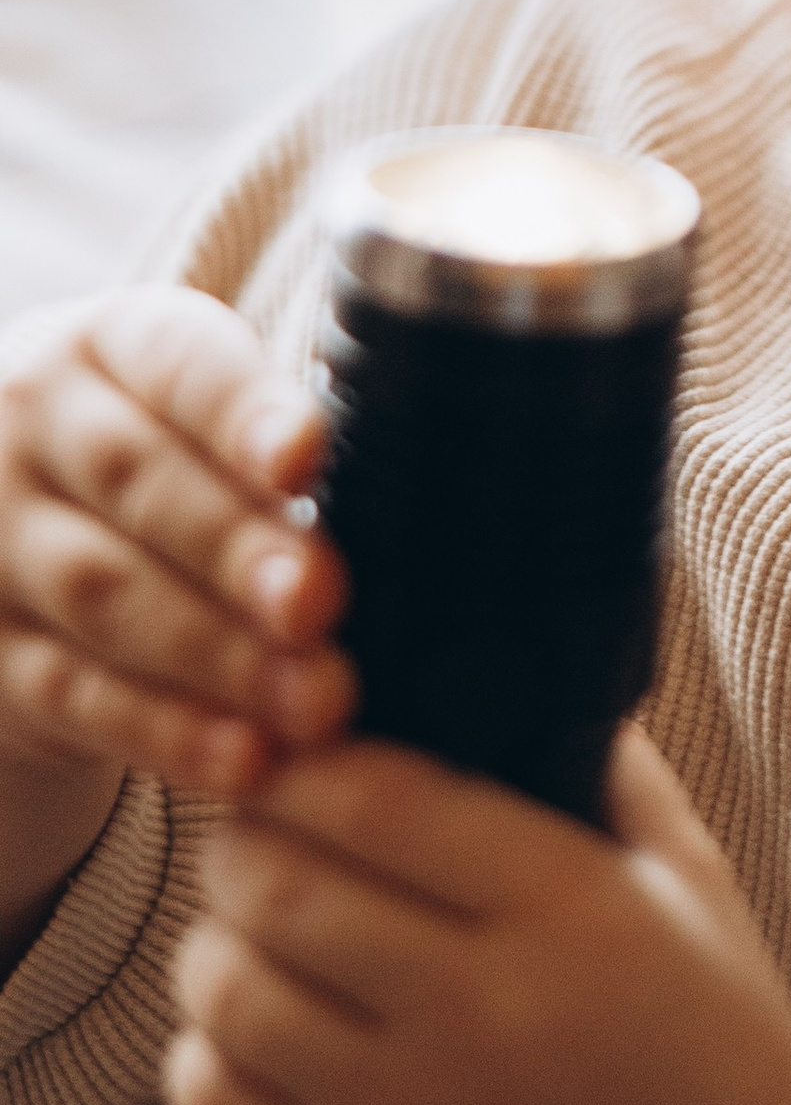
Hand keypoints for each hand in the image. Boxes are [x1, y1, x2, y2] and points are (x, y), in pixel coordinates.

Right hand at [0, 292, 351, 949]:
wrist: (17, 520)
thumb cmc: (176, 452)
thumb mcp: (210, 410)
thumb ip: (291, 440)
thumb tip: (434, 482)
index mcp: (113, 344)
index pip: (181, 365)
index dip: (243, 414)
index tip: (309, 459)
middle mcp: (34, 428)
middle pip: (138, 483)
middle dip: (237, 548)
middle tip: (323, 604)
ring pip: (104, 594)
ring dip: (216, 653)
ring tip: (317, 699)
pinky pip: (75, 693)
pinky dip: (166, 732)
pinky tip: (245, 760)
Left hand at [165, 724, 790, 1104]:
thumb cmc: (722, 1047)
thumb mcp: (692, 880)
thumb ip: (606, 765)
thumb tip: (515, 666)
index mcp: (568, 908)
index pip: (377, 800)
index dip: (308, 762)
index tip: (301, 752)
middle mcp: (481, 1013)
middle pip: (276, 886)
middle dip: (243, 842)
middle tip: (258, 836)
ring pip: (225, 992)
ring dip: (215, 943)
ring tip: (249, 931)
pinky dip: (205, 1054)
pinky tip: (251, 1034)